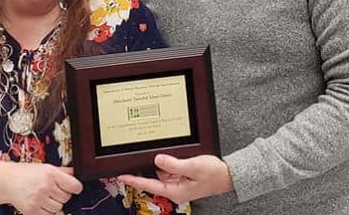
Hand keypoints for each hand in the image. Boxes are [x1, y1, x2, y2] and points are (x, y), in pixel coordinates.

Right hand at [7, 163, 82, 214]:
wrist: (8, 180)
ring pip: (59, 208)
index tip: (73, 188)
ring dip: (55, 204)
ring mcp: (39, 200)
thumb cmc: (28, 173)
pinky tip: (41, 203)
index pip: (75, 186)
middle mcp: (45, 186)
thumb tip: (78, 174)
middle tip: (54, 190)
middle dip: (62, 195)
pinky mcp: (32, 210)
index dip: (76, 188)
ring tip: (46, 196)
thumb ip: (64, 171)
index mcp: (51, 174)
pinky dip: (47, 211)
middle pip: (66, 198)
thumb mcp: (47, 167)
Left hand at [117, 154, 232, 203]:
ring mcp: (177, 183)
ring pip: (161, 172)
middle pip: (153, 178)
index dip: (134, 180)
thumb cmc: (214, 174)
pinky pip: (169, 169)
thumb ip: (174, 164)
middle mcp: (174, 189)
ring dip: (161, 164)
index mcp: (175, 191)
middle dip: (146, 168)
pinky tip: (174, 157)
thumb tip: (157, 159)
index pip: (149, 185)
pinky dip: (168, 162)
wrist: (227, 175)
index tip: (121, 175)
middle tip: (135, 159)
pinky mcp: (181, 177)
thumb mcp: (193, 167)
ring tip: (171, 157)